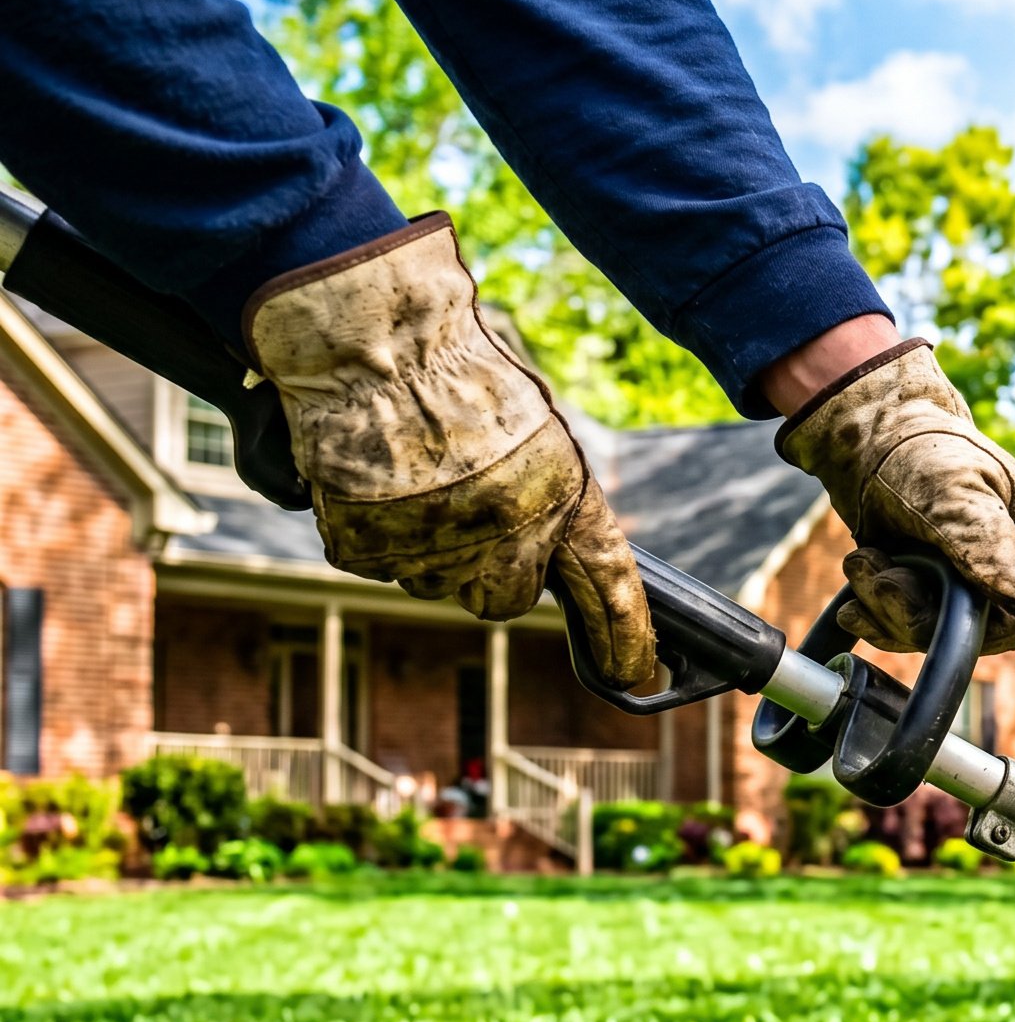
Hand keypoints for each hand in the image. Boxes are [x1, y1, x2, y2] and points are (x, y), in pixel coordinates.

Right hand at [244, 215, 654, 685]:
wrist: (373, 345)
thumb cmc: (459, 375)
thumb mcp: (537, 437)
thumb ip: (547, 504)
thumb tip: (546, 553)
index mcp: (562, 502)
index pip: (610, 588)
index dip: (626, 637)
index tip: (640, 677)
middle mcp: (504, 540)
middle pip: (502, 598)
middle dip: (491, 568)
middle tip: (466, 507)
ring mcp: (432, 553)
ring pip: (435, 580)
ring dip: (430, 546)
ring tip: (415, 477)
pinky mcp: (367, 552)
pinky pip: (377, 562)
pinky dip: (375, 532)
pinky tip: (376, 482)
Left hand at [771, 337, 1014, 653]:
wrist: (868, 433)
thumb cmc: (920, 447)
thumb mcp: (953, 488)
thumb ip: (984, 540)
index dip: (982, 624)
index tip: (933, 596)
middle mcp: (1010, 568)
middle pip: (977, 633)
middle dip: (916, 614)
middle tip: (874, 570)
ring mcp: (967, 582)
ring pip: (934, 634)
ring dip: (885, 608)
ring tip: (861, 561)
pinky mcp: (930, 589)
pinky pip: (908, 629)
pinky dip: (875, 614)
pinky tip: (858, 583)